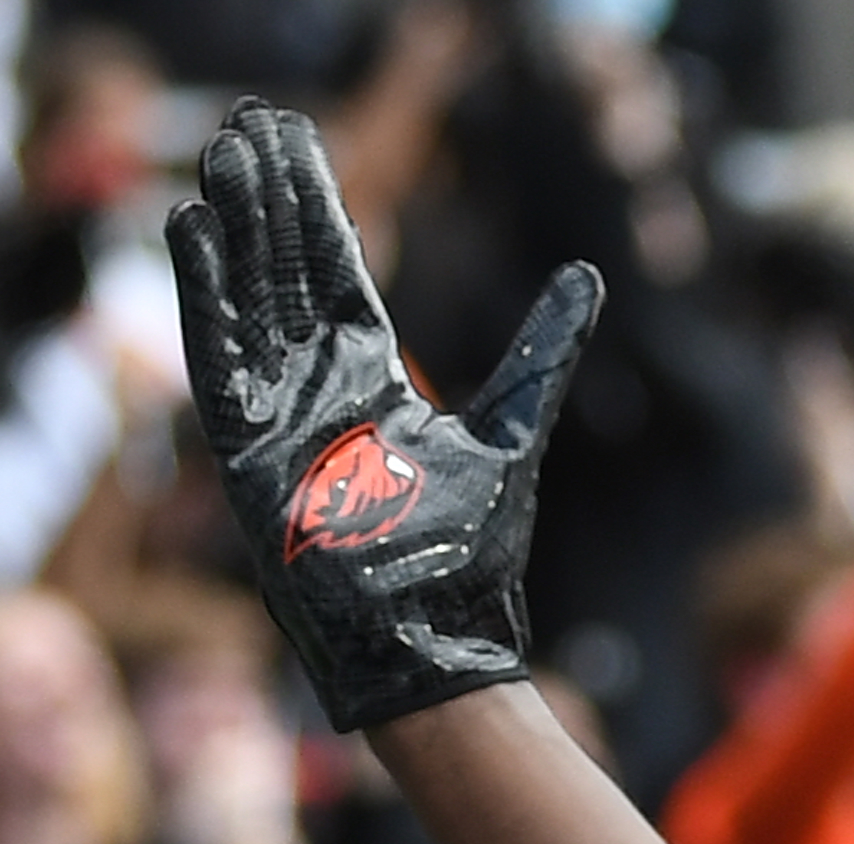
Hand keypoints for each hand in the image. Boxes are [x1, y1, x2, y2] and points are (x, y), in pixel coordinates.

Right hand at [166, 100, 598, 732]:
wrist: (438, 640)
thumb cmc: (472, 554)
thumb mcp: (514, 430)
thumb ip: (543, 352)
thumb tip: (587, 277)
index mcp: (374, 380)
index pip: (338, 272)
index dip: (318, 205)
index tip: (298, 138)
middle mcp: (320, 388)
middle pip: (286, 271)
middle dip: (268, 198)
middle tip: (249, 121)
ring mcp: (278, 415)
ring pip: (248, 299)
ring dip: (233, 227)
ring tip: (222, 155)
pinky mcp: (246, 450)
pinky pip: (217, 358)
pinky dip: (205, 296)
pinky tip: (195, 230)